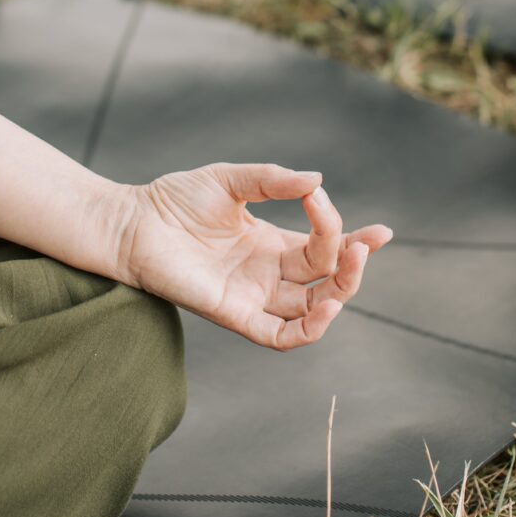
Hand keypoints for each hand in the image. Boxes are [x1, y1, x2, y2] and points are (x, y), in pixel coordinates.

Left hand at [117, 163, 392, 350]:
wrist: (133, 222)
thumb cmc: (176, 200)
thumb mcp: (232, 179)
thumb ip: (273, 181)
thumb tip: (318, 180)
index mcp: (271, 242)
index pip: (325, 248)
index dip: (355, 241)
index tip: (383, 231)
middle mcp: (268, 273)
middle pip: (326, 279)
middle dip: (352, 263)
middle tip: (364, 242)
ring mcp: (253, 295)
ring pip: (313, 309)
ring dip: (340, 291)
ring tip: (352, 260)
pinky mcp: (234, 314)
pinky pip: (279, 336)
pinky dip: (309, 328)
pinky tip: (328, 305)